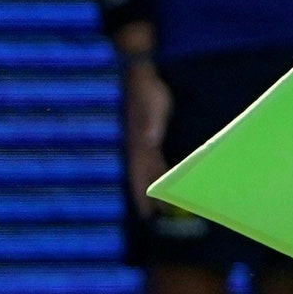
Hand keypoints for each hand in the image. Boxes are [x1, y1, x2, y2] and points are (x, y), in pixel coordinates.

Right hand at [122, 59, 172, 217]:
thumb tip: (149, 141)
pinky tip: (155, 178)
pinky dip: (152, 172)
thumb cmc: (149, 91)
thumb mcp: (154, 105)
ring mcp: (139, 141)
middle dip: (145, 199)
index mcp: (139, 143)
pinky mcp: (144, 135)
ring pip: (143, 171)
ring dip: (148, 188)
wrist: (140, 75)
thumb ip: (152, 123)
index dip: (146, 195)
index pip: (143, 175)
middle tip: (151, 219)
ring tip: (153, 207)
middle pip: (141, 178)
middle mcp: (137, 146)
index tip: (149, 215)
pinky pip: (148, 159)